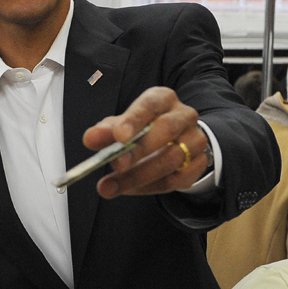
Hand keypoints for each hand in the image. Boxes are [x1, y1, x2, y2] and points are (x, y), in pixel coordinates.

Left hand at [83, 86, 208, 198]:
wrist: (177, 141)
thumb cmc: (145, 129)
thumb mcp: (124, 125)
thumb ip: (107, 131)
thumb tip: (90, 138)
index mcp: (164, 99)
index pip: (150, 104)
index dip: (134, 120)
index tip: (118, 136)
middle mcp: (184, 116)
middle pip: (166, 130)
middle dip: (138, 150)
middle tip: (115, 164)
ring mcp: (195, 140)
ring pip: (171, 159)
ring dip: (138, 175)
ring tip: (110, 186)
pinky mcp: (197, 165)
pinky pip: (174, 180)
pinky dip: (148, 187)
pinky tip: (129, 189)